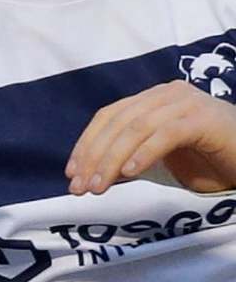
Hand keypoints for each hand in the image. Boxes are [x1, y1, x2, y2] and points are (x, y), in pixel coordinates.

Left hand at [66, 83, 235, 195]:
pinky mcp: (204, 118)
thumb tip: (90, 173)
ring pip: (137, 127)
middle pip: (118, 121)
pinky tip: (131, 173)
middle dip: (93, 156)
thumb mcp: (160, 159)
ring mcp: (187, 103)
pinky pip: (167, 133)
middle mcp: (168, 94)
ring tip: (98, 187)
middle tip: (80, 187)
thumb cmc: (210, 162)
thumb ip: (128, 158)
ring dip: (112, 159)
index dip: (86, 144)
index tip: (71, 174)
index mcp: (153, 99)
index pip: (108, 117)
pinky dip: (145, 152)